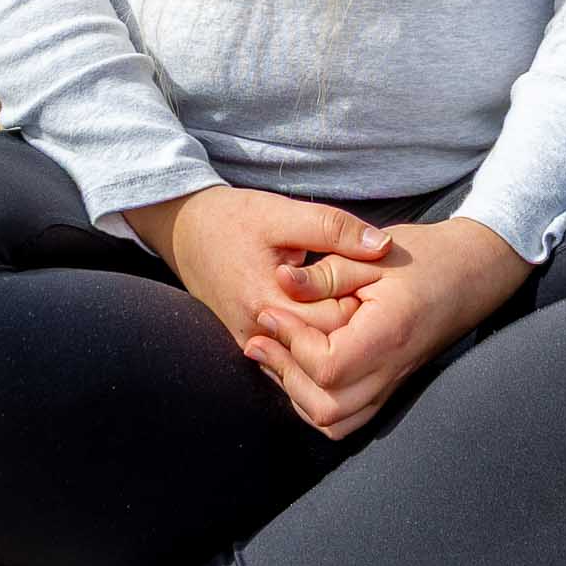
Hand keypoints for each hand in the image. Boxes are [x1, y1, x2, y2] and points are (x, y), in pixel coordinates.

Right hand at [125, 184, 395, 359]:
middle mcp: (257, 333)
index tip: (374, 274)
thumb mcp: (282, 213)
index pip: (334, 323)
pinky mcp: (250, 342)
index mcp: (265, 302)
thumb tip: (382, 246)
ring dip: (334, 328)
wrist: (184, 231)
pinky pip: (293, 353)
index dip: (361, 299)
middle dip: (352, 317)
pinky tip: (326, 309)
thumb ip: (333, 229)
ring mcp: (251, 343)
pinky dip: (314, 334)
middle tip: (369, 286)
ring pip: (311, 353)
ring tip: (347, 295)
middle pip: (326, 344)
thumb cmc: (232, 219)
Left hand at [241, 215, 531, 440]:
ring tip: (273, 355)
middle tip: (260, 339)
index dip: (292, 343)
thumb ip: (325, 273)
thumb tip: (281, 280)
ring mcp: (393, 383)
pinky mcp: (390, 387)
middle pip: (327, 406)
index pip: (329, 366)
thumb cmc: (423, 256)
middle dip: (285, 375)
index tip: (271, 312)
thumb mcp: (371, 254)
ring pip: (334, 421)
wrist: (470, 272)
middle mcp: (392, 369)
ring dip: (297, 394)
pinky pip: (348, 419)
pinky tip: (298, 369)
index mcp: (388, 333)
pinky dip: (316, 404)